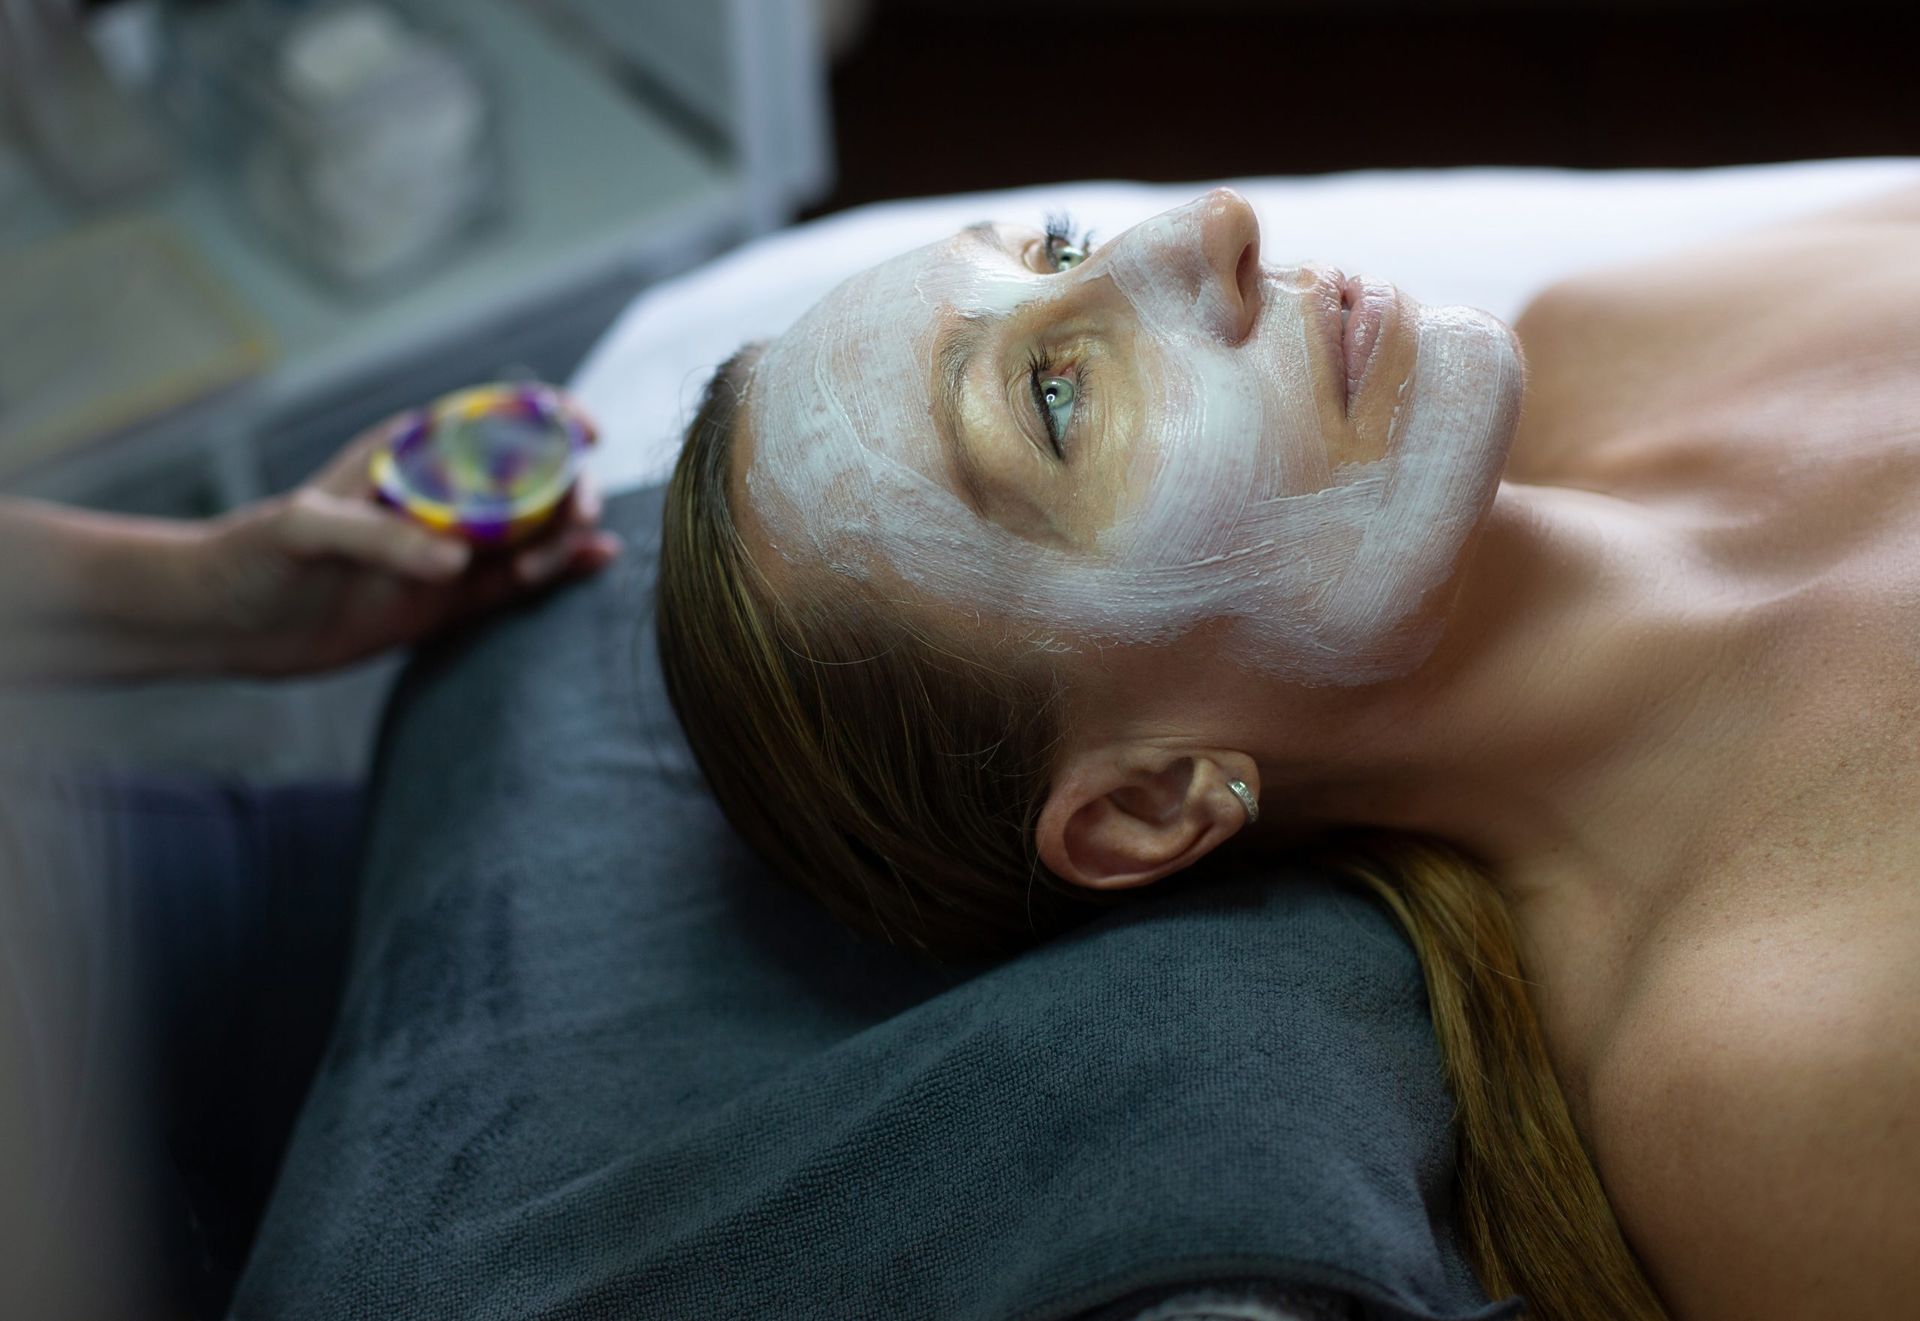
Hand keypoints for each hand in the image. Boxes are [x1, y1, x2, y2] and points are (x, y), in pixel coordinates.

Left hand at [201, 397, 620, 676]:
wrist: (221, 626)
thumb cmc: (250, 559)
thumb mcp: (306, 532)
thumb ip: (380, 538)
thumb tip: (460, 560)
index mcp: (409, 456)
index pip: (491, 419)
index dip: (547, 416)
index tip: (586, 433)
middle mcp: (438, 498)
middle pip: (527, 477)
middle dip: (567, 485)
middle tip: (578, 514)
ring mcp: (447, 549)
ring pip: (531, 531)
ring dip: (568, 532)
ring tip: (580, 548)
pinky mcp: (448, 600)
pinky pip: (517, 583)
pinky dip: (560, 572)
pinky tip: (597, 564)